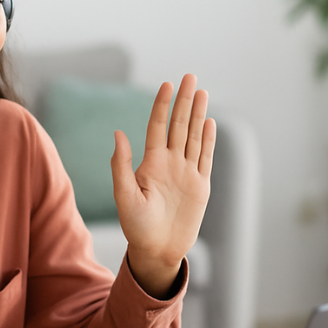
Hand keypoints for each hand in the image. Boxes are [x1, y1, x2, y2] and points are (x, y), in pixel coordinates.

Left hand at [111, 73, 215, 297]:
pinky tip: (209, 123)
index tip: (167, 85)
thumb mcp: (124, 196)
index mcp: (151, 163)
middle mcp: (170, 163)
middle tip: (190, 76)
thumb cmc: (135, 227)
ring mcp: (186, 173)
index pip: (158, 127)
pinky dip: (207, 141)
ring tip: (201, 92)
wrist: (156, 251)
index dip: (162, 105)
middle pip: (178, 126)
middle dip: (184, 101)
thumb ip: (121, 165)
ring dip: (198, 115)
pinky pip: (205, 158)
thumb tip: (118, 133)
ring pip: (193, 137)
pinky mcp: (200, 186)